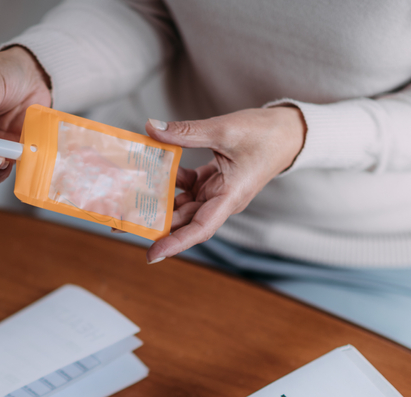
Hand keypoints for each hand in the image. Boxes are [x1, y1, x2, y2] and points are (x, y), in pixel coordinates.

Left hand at [143, 107, 305, 262]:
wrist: (291, 132)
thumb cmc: (267, 135)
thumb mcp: (225, 130)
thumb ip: (187, 132)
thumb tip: (153, 128)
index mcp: (230, 198)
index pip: (200, 229)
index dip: (175, 243)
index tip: (151, 253)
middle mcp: (221, 201)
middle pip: (183, 220)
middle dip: (153, 224)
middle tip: (119, 223)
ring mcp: (216, 192)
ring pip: (182, 204)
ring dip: (157, 202)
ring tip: (127, 200)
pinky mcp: (214, 181)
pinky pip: (187, 186)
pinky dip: (169, 180)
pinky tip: (151, 170)